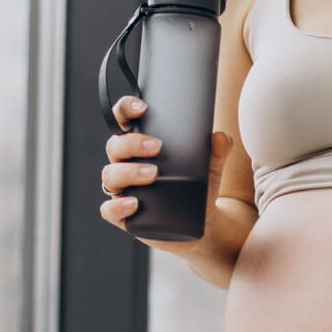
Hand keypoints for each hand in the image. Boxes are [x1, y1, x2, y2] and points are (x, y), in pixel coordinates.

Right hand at [98, 95, 232, 251]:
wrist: (200, 224)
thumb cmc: (197, 188)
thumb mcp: (210, 169)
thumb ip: (216, 152)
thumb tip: (221, 137)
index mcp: (139, 146)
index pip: (124, 121)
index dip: (126, 110)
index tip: (142, 108)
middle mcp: (125, 164)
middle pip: (115, 146)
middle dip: (132, 143)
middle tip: (156, 147)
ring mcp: (122, 190)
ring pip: (110, 176)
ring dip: (128, 172)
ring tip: (152, 174)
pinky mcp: (122, 216)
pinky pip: (109, 210)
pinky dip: (118, 206)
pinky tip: (134, 203)